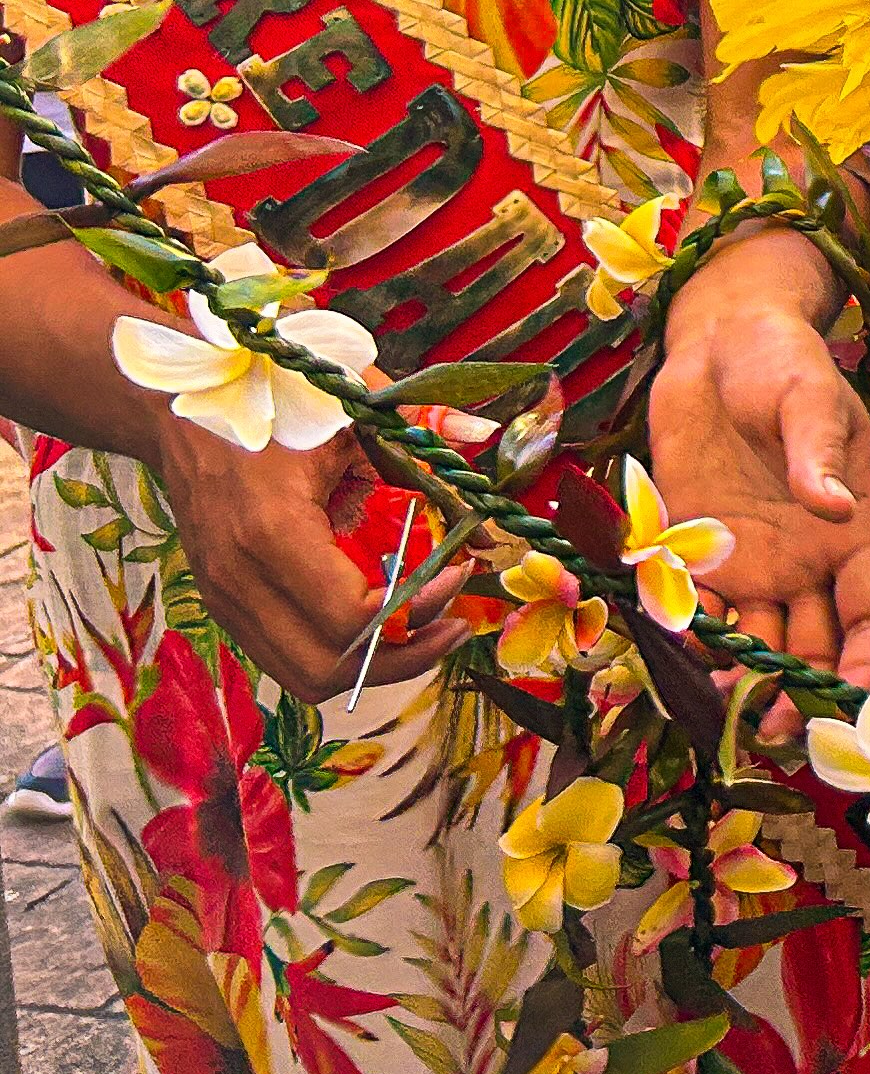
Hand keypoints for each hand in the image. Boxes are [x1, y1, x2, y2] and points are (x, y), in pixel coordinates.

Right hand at [150, 419, 468, 702]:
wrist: (177, 405)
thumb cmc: (270, 398)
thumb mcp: (357, 410)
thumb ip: (427, 453)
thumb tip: (489, 521)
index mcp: (272, 532)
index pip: (352, 620)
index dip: (420, 608)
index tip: (460, 570)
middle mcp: (238, 580)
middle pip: (327, 671)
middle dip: (404, 655)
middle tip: (454, 621)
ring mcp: (224, 598)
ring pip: (304, 675)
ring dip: (374, 662)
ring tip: (427, 625)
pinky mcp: (223, 602)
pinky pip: (285, 652)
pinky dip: (341, 650)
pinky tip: (380, 614)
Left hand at [645, 233, 869, 684]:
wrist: (716, 346)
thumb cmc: (783, 364)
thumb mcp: (810, 400)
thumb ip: (820, 456)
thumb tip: (836, 507)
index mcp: (851, 532)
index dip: (866, 660)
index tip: (852, 697)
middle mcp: (803, 562)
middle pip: (812, 646)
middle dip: (802, 694)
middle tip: (782, 732)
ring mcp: (749, 562)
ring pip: (755, 644)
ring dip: (745, 683)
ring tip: (728, 716)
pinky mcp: (693, 552)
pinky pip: (695, 612)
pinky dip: (691, 644)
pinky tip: (682, 669)